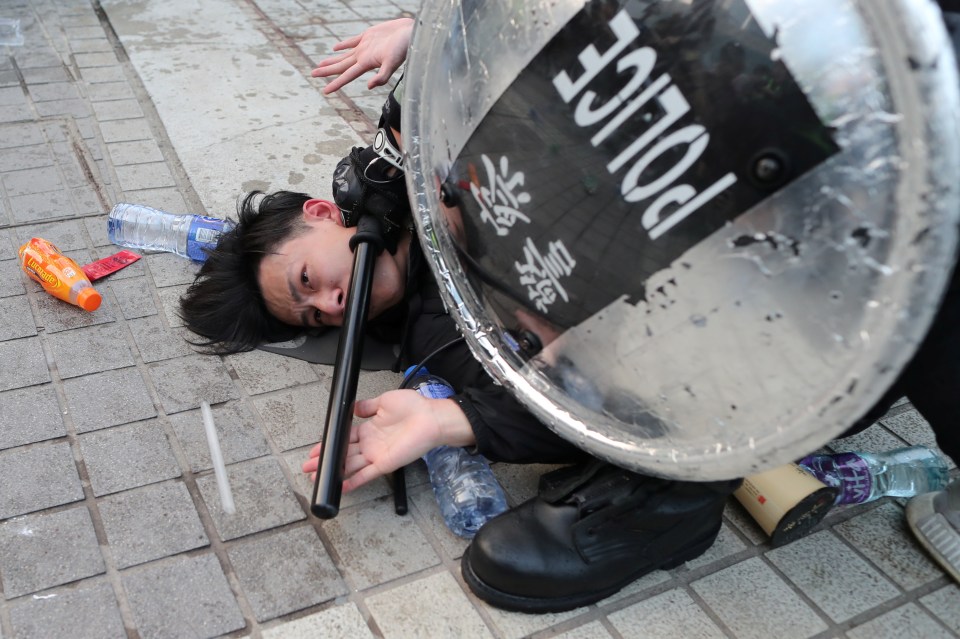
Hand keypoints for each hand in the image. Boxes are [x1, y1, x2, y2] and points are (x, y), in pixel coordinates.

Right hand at [301, 388, 475, 491]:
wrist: (431, 417)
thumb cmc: (413, 407)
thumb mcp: (385, 401)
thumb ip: (368, 406)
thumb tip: (354, 407)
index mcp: (369, 428)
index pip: (344, 438)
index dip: (329, 444)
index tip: (315, 450)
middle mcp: (370, 443)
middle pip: (343, 454)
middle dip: (325, 461)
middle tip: (307, 467)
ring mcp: (376, 455)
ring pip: (349, 466)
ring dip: (333, 472)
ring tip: (315, 477)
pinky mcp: (384, 464)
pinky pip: (365, 475)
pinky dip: (352, 481)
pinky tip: (339, 487)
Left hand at [312, 18, 413, 93]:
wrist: (412, 32)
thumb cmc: (404, 48)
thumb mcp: (393, 63)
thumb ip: (382, 76)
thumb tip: (370, 87)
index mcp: (366, 63)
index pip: (347, 76)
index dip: (335, 84)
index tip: (324, 91)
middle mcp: (363, 57)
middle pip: (341, 66)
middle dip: (327, 70)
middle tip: (313, 74)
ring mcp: (365, 46)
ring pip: (344, 56)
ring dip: (332, 60)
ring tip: (320, 65)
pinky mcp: (368, 36)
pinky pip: (352, 42)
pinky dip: (342, 45)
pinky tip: (335, 48)